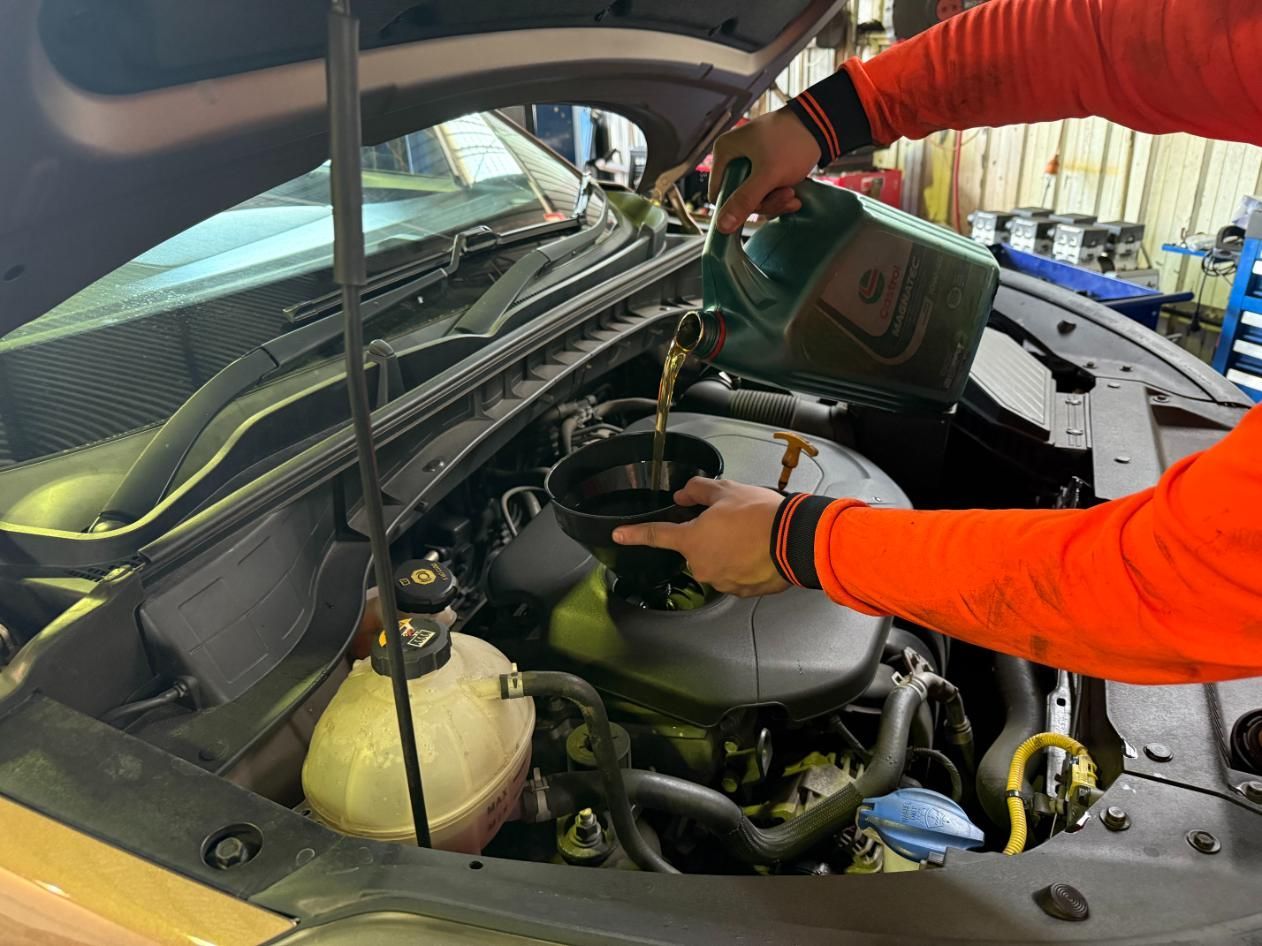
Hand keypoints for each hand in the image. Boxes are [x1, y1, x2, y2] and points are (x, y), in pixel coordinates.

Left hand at [612, 478, 789, 597]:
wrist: (794, 540)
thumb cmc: (760, 515)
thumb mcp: (725, 491)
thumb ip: (697, 491)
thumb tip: (684, 495)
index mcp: (691, 541)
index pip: (655, 535)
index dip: (634, 534)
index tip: (619, 536)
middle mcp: (701, 565)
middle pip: (696, 548)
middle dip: (709, 535)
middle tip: (732, 521)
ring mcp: (722, 581)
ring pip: (718, 561)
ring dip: (728, 550)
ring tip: (751, 535)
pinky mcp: (743, 591)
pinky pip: (737, 574)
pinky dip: (745, 564)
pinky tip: (760, 551)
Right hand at [708, 109, 820, 233]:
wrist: (821, 125)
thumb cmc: (792, 141)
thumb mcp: (767, 174)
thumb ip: (744, 201)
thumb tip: (722, 225)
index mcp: (725, 152)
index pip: (718, 193)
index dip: (735, 206)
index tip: (756, 207)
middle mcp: (734, 156)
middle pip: (739, 197)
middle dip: (764, 202)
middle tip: (784, 196)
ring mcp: (750, 162)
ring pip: (755, 196)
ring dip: (775, 200)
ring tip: (792, 194)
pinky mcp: (765, 166)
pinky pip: (766, 190)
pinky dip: (779, 195)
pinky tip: (793, 193)